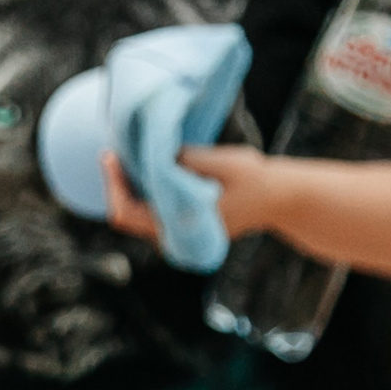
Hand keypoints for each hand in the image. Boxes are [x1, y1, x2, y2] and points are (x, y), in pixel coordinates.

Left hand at [100, 146, 288, 244]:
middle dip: (118, 184)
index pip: (127, 213)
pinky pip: (152, 214)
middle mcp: (178, 237)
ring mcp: (181, 236)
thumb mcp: (219, 161)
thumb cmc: (254, 178)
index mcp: (183, 224)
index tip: (110, 156)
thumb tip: (151, 154)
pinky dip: (144, 193)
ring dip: (130, 189)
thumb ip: (184, 160)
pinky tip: (146, 169)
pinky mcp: (185, 229)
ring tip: (128, 158)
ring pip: (138, 216)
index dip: (114, 185)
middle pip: (126, 216)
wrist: (280, 199)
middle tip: (115, 152)